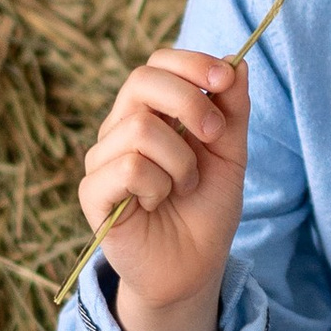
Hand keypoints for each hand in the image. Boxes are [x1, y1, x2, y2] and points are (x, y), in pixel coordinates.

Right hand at [75, 48, 247, 330]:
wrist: (194, 267)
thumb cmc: (206, 208)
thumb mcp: (230, 154)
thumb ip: (233, 110)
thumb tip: (238, 63)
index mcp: (152, 112)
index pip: (158, 63)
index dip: (190, 63)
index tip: (225, 78)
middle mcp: (121, 127)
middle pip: (142, 81)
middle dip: (189, 102)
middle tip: (215, 137)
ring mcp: (103, 159)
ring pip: (139, 127)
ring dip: (180, 160)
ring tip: (184, 186)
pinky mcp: (92, 192)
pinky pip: (127, 167)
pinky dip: (158, 185)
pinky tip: (159, 203)